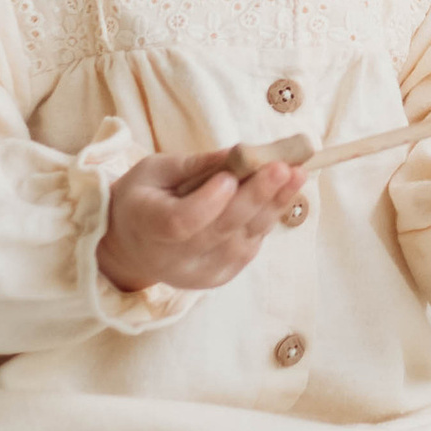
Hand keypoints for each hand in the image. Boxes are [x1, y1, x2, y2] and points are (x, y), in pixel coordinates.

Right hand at [98, 148, 304, 297]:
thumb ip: (194, 165)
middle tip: (284, 167)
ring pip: (243, 240)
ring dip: (273, 206)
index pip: (180, 222)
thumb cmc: (144, 198)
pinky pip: (249, 247)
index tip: (229, 176)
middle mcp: (173, 258)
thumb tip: (238, 154)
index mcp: (147, 226)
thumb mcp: (155, 170)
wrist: (133, 247)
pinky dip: (268, 219)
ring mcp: (198, 272)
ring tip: (297, 175)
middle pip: (221, 230)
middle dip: (256, 196)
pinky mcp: (218, 277)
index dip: (208, 202)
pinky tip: (284, 193)